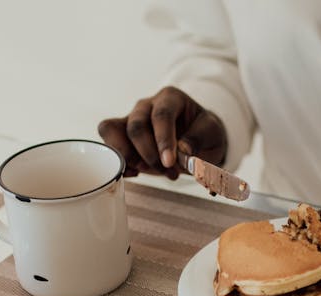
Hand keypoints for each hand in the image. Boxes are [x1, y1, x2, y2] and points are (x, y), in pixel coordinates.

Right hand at [97, 86, 227, 179]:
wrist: (197, 140)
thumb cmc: (204, 133)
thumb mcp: (212, 133)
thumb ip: (199, 138)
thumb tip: (183, 150)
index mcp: (170, 98)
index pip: (161, 115)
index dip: (163, 140)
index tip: (169, 162)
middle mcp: (147, 105)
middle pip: (136, 126)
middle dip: (149, 154)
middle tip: (168, 172)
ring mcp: (131, 119)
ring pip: (112, 131)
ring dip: (130, 158)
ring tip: (150, 171)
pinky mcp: (121, 135)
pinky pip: (109, 144)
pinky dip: (119, 162)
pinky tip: (135, 172)